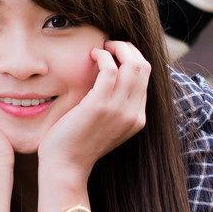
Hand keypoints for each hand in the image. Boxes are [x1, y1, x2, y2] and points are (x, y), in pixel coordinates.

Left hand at [39, 40, 150, 183]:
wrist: (66, 166)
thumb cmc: (78, 144)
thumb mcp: (106, 126)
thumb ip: (115, 106)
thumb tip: (113, 79)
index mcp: (138, 119)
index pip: (146, 78)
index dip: (133, 58)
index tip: (117, 53)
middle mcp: (134, 114)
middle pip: (144, 67)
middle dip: (128, 49)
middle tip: (110, 45)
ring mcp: (119, 110)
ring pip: (132, 64)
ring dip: (117, 48)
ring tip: (102, 48)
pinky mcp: (100, 105)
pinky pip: (110, 69)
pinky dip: (103, 56)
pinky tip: (92, 55)